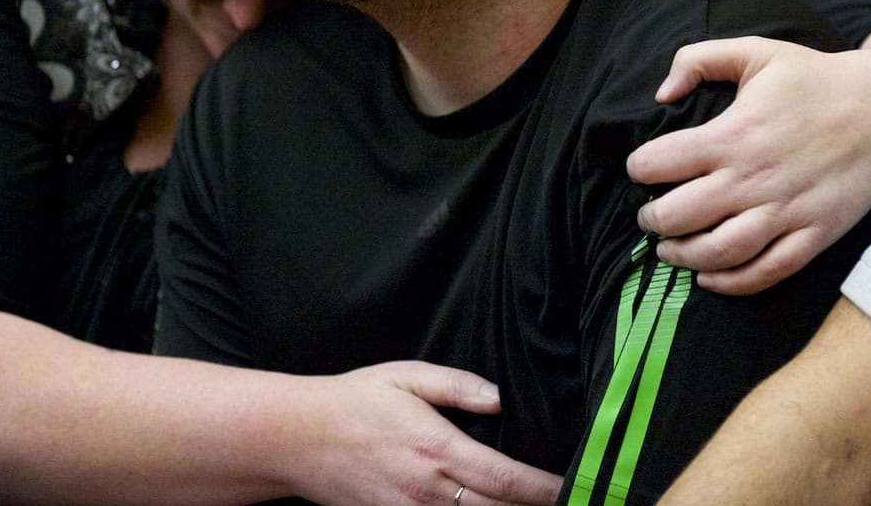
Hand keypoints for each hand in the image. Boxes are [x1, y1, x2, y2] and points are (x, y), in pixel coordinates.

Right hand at [293, 361, 562, 505]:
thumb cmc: (356, 402)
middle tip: (571, 502)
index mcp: (436, 449)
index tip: (572, 489)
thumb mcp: (407, 377)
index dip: (543, 491)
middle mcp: (426, 491)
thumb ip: (458, 386)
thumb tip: (500, 400)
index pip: (504, 480)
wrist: (297, 439)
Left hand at [626, 37, 870, 295]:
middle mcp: (755, 178)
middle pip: (682, 215)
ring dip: (683, 256)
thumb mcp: (755, 51)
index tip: (640, 170)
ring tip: (669, 249)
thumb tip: (661, 94)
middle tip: (648, 217)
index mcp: (734, 134)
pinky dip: (731, 283)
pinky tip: (709, 277)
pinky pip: (767, 272)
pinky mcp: (815, 234)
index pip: (662, 162)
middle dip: (653, 220)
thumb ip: (698, 59)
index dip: (640, 168)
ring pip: (720, 251)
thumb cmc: (813, 78)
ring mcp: (787, 211)